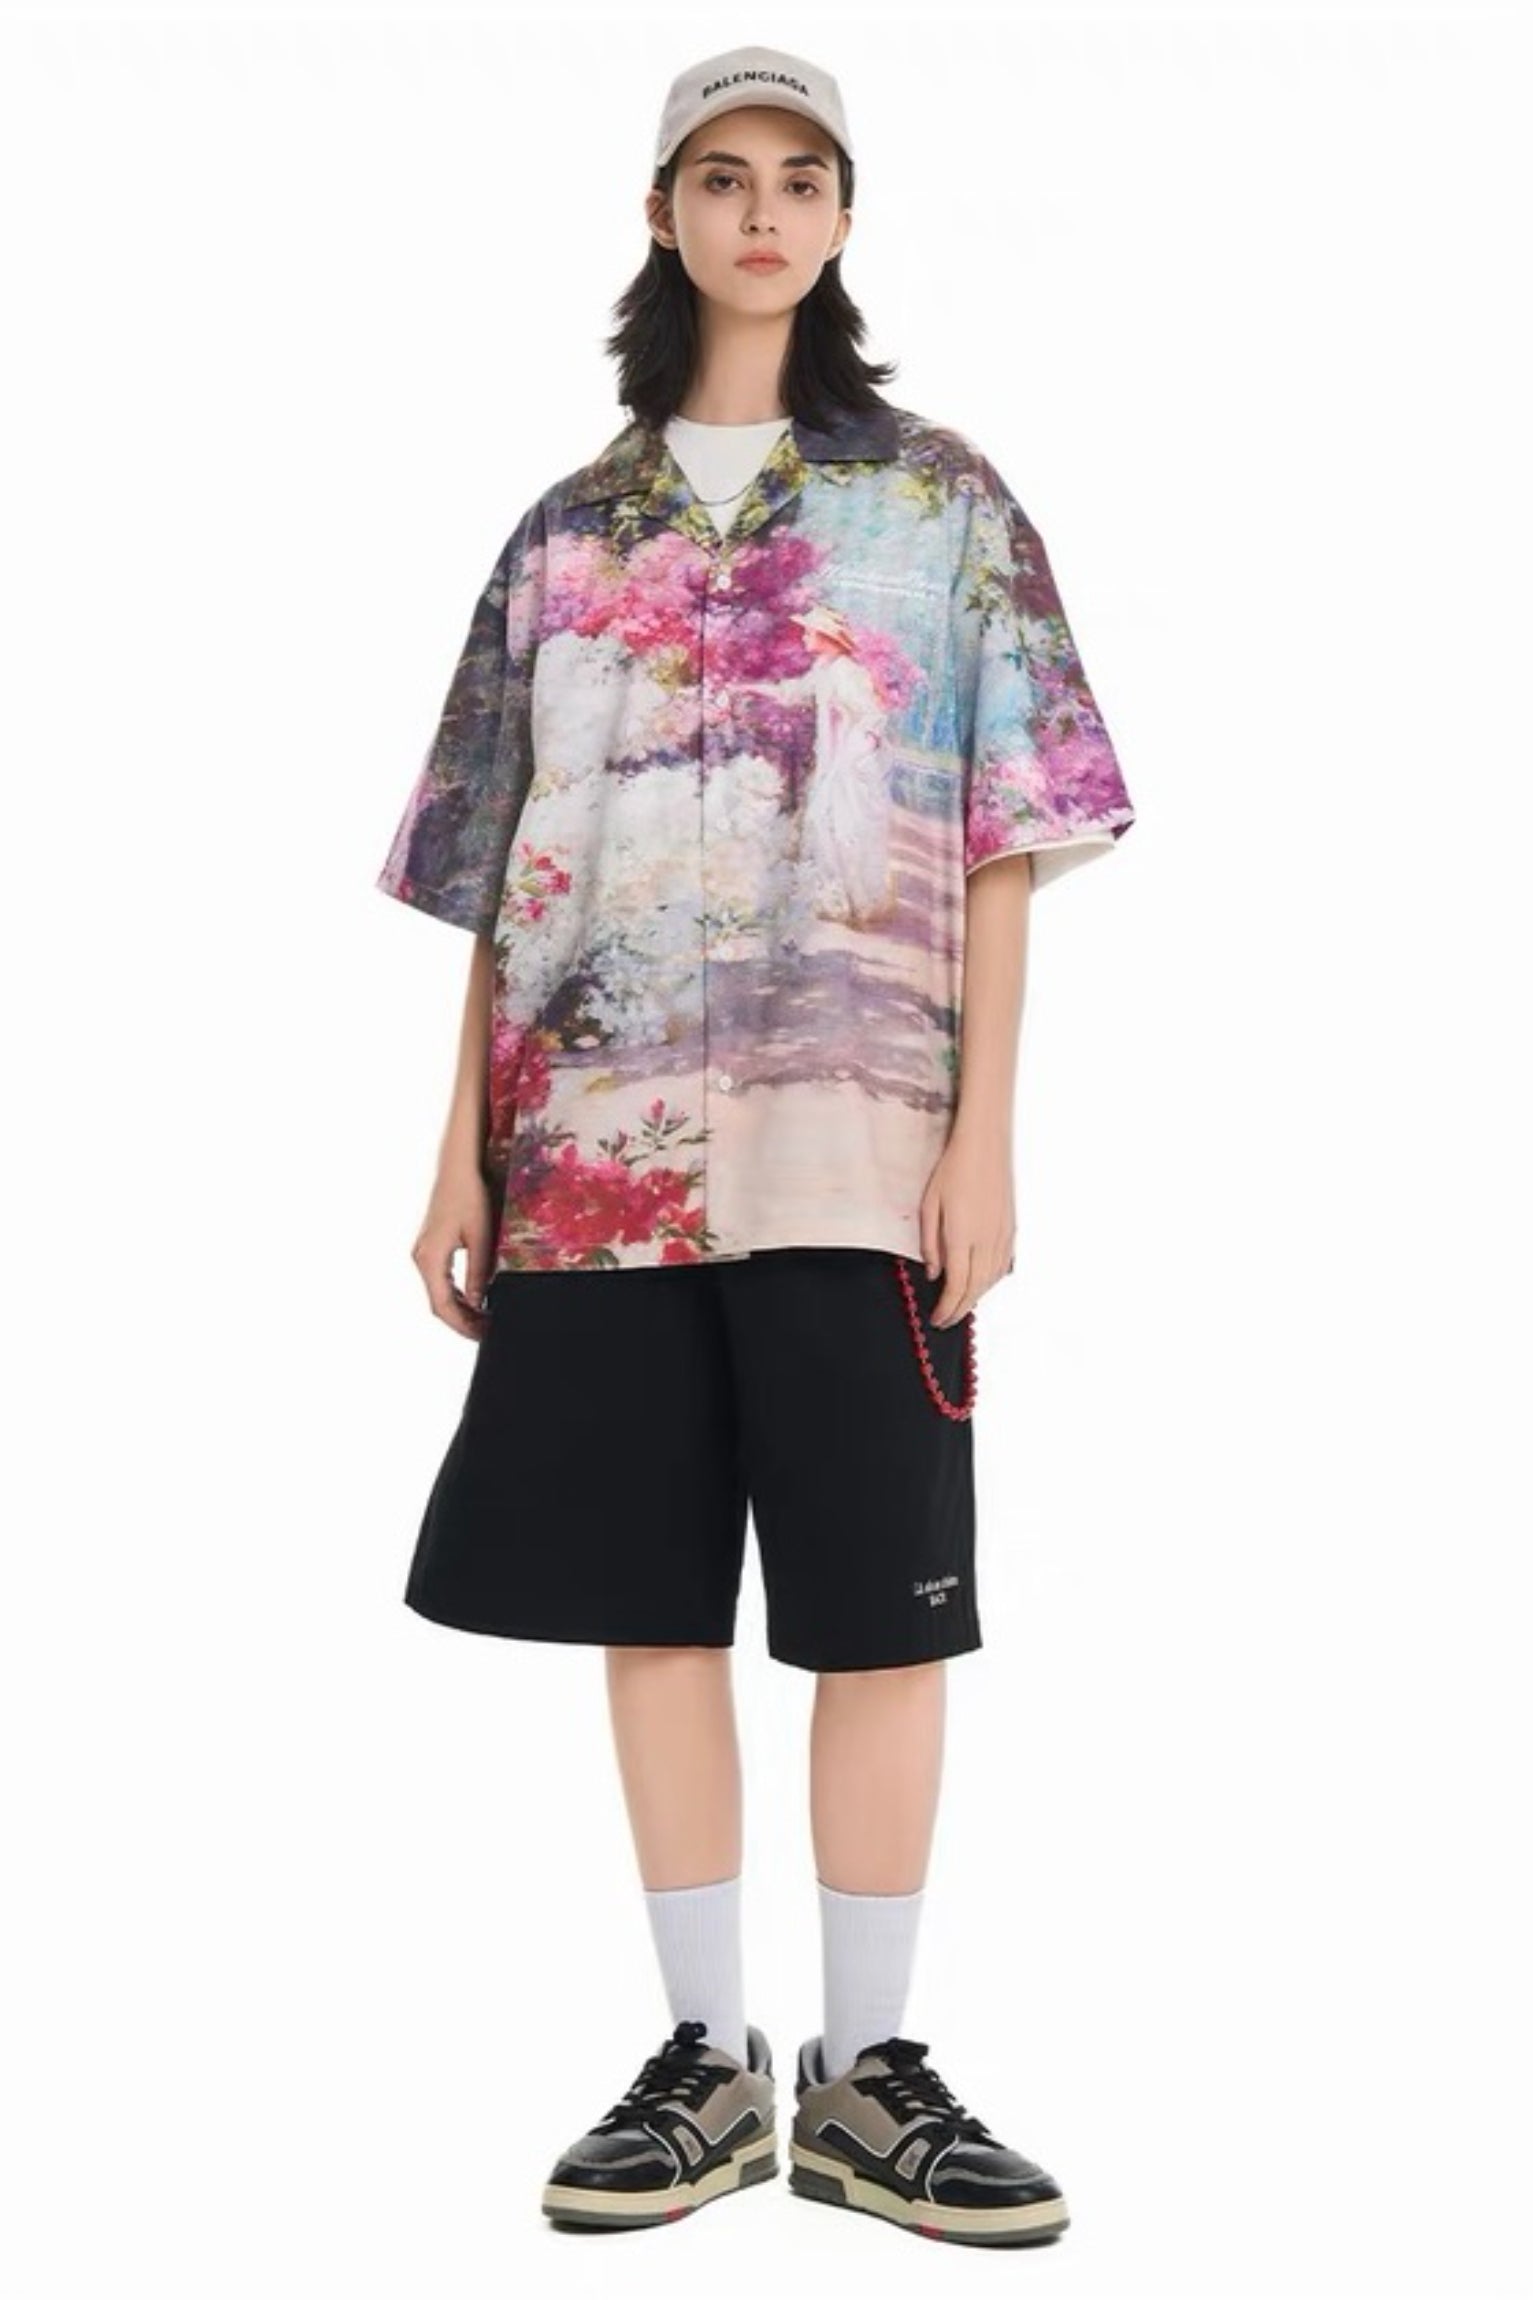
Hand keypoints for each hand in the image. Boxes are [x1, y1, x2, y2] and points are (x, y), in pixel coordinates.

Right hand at [412, 1167, 494, 1337]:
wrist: (457, 1168)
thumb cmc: (469, 1197)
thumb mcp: (480, 1237)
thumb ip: (478, 1272)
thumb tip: (478, 1303)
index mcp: (430, 1259)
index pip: (443, 1306)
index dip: (462, 1325)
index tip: (483, 1336)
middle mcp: (421, 1258)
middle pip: (438, 1303)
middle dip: (462, 1321)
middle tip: (487, 1332)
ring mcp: (423, 1253)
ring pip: (439, 1293)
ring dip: (460, 1309)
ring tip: (485, 1320)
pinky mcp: (430, 1247)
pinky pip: (440, 1280)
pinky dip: (456, 1294)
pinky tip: (475, 1300)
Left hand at [919, 1128, 1016, 1324]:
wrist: (985, 1145)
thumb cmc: (953, 1169)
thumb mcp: (929, 1205)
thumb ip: (930, 1243)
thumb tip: (934, 1272)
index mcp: (962, 1236)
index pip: (956, 1286)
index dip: (946, 1308)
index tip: (937, 1319)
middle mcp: (986, 1241)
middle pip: (976, 1289)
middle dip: (960, 1309)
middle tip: (946, 1320)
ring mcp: (1002, 1236)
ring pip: (991, 1280)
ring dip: (976, 1298)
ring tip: (960, 1306)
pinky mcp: (1011, 1229)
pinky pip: (1002, 1266)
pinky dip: (990, 1282)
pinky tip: (981, 1284)